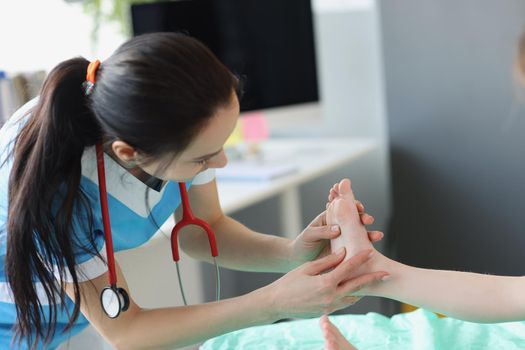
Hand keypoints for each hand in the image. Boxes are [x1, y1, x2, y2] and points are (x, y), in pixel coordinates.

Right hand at [267, 249, 388, 318]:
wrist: (277, 303)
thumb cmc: (289, 282)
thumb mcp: (307, 268)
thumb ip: (327, 262)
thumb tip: (342, 252)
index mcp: (326, 283)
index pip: (348, 268)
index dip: (360, 258)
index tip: (371, 251)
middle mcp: (331, 296)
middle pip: (357, 285)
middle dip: (373, 278)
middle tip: (386, 273)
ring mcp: (330, 306)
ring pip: (353, 296)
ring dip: (363, 288)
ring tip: (373, 281)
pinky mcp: (327, 312)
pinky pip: (344, 303)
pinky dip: (351, 296)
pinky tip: (355, 290)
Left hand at [289, 204, 382, 268]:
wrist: (299, 260)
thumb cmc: (302, 244)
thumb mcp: (309, 234)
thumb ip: (322, 231)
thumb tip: (337, 229)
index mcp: (331, 219)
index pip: (345, 209)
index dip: (353, 206)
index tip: (359, 207)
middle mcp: (341, 229)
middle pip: (356, 220)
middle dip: (365, 218)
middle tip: (369, 220)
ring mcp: (345, 241)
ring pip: (361, 235)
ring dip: (371, 234)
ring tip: (377, 236)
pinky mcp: (347, 254)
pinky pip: (358, 249)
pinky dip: (366, 248)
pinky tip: (372, 250)